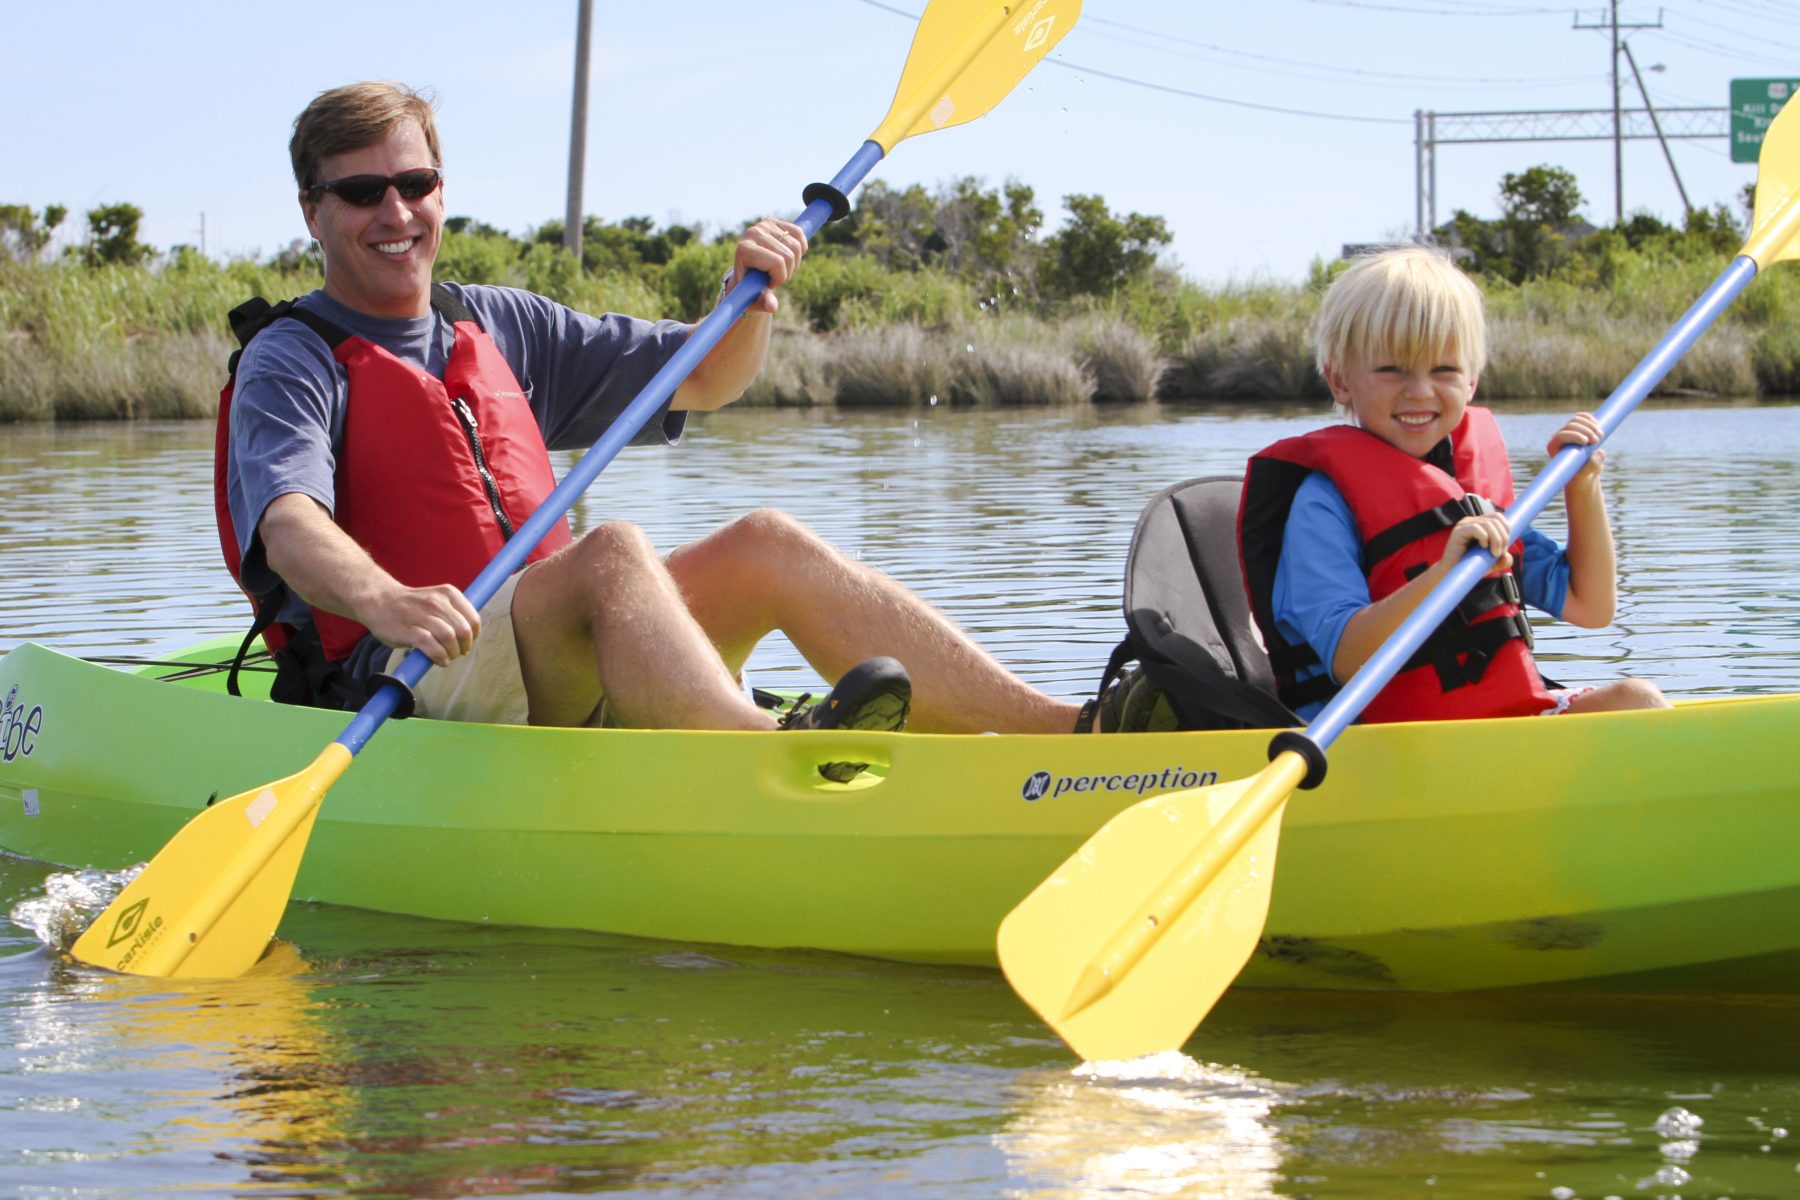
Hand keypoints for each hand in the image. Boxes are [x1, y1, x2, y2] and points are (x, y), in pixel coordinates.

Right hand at [364, 583, 480, 667]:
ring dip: (452, 652)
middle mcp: (436, 602)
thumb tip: (469, 635)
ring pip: (449, 637)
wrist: (378, 600)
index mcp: (447, 593)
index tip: (468, 641)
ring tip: (448, 656)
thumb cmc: (410, 605)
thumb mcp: (436, 598)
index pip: (472, 618)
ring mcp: (421, 616)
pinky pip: (432, 647)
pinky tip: (439, 660)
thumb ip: (452, 612)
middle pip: (463, 630)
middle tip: (459, 652)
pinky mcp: (409, 631)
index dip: (474, 635)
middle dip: (464, 646)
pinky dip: (440, 657)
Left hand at [728, 217, 807, 314]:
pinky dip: (801, 248)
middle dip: (787, 271)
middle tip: (775, 276)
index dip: (779, 277)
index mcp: (744, 249)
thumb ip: (764, 302)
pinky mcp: (774, 221)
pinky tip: (789, 256)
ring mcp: (764, 224)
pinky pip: (800, 233)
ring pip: (797, 246)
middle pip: (789, 255)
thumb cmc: (749, 290)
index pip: (777, 262)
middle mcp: (753, 232)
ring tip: (779, 267)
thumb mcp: (755, 300)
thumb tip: (772, 306)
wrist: (746, 274)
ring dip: (794, 262)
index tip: (768, 283)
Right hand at [1444, 512, 1513, 573]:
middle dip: (1503, 537)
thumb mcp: (1491, 563)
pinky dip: (1484, 538)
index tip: (1504, 549)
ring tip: (1493, 554)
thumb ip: (1502, 560)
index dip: (1506, 530)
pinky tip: (1482, 548)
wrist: (1451, 574)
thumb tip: (1508, 557)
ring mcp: (1464, 524)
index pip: (1498, 517)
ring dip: (1496, 540)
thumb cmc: (1470, 566)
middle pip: (1496, 519)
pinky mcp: (1458, 531)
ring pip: (1489, 524)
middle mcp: (1472, 521)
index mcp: (1480, 523)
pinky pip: (1476, 528)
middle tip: (1499, 553)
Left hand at [1549, 412, 1605, 483]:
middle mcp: (1558, 437)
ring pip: (1576, 419)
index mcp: (1554, 448)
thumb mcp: (1587, 474)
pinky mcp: (1577, 427)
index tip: (1586, 442)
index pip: (1560, 436)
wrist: (1585, 472)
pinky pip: (1582, 416)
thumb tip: (1598, 454)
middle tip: (1597, 441)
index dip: (1573, 436)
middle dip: (1585, 430)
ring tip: (1600, 436)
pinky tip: (1598, 425)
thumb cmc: (1582, 476)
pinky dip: (1590, 418)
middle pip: (1570, 426)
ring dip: (1590, 425)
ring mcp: (1567, 431)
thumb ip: (1592, 466)